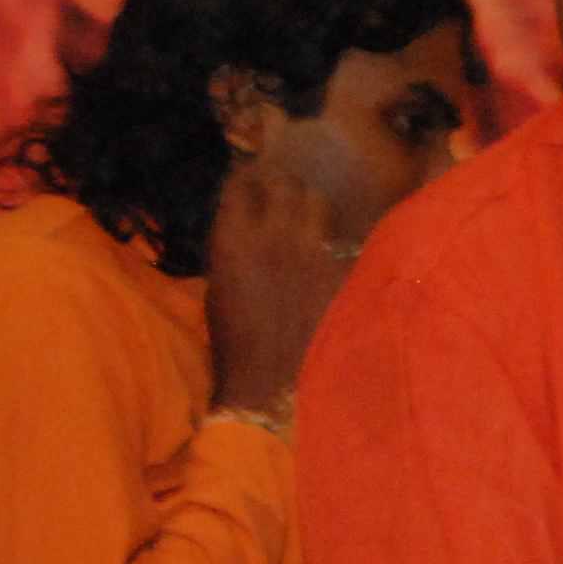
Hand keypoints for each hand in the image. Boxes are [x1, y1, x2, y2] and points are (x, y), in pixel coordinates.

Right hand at [204, 161, 359, 419]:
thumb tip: (244, 228)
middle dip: (284, 183)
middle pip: (284, 184)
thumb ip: (233, 250)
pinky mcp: (344, 271)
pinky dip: (338, 241)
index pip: (241, 184)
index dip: (248, 178)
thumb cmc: (235, 346)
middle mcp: (273, 235)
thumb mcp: (218, 290)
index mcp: (233, 238)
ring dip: (312, 204)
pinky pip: (344, 240)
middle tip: (287, 189)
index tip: (253, 177)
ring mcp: (313, 251)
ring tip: (312, 213)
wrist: (274, 386)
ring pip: (317, 203)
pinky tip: (337, 248)